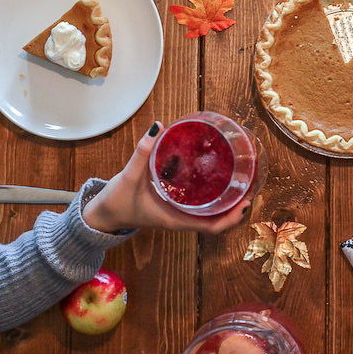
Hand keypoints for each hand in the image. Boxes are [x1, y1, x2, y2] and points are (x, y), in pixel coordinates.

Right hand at [82, 122, 249, 233]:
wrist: (103, 215)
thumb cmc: (117, 201)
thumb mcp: (129, 177)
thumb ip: (142, 152)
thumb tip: (157, 127)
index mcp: (176, 220)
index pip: (212, 227)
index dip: (232, 217)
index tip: (245, 202)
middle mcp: (182, 219)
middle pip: (218, 219)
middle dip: (236, 207)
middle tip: (249, 185)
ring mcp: (179, 214)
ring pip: (210, 213)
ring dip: (226, 201)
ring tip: (240, 180)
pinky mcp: (175, 207)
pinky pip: (199, 205)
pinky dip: (211, 195)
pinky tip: (215, 177)